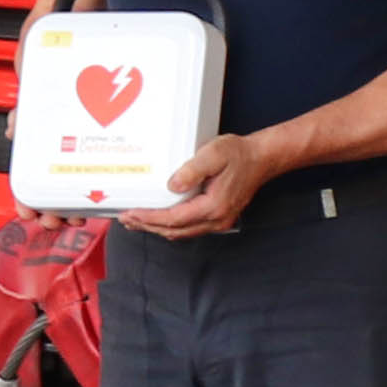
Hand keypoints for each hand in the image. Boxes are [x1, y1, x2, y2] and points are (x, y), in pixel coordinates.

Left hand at [124, 132, 272, 238]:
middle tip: (125, 220)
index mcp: (213, 206)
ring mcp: (219, 221)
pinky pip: (189, 227)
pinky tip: (159, 220)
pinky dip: (170, 225)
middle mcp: (216, 219)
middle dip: (148, 226)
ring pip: (181, 232)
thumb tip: (172, 186)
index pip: (173, 219)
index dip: (149, 218)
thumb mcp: (213, 154)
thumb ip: (192, 171)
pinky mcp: (218, 217)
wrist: (262, 158)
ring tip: (136, 221)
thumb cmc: (239, 154)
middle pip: (174, 230)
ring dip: (157, 228)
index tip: (130, 213)